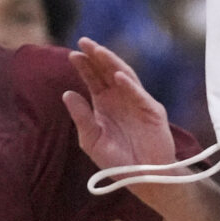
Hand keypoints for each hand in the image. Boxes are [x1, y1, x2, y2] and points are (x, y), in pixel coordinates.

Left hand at [64, 38, 176, 176]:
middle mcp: (121, 99)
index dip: (84, 66)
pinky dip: (129, 86)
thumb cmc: (118, 162)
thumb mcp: (92, 140)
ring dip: (112, 63)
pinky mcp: (153, 112)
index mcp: (105, 104)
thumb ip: (81, 117)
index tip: (73, 54)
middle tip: (84, 42)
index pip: (94, 79)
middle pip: (108, 71)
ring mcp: (138, 103)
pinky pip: (140, 96)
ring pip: (125, 77)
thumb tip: (66, 93)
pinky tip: (117, 77)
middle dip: (97, 56)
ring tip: (99, 52)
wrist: (143, 179)